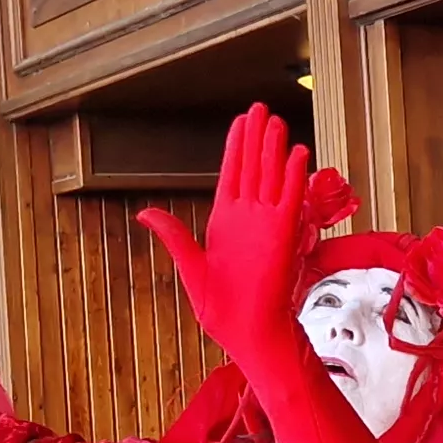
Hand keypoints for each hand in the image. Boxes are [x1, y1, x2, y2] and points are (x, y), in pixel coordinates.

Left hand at [136, 104, 325, 366]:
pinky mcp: (285, 235)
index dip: (236, 146)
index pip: (231, 174)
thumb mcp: (190, 269)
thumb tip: (145, 213)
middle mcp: (248, 218)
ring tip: (275, 121)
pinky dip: (294, 175)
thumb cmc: (222, 311)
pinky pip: (291, 198)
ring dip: (273, 148)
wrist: (248, 334)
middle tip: (260, 108)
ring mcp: (268, 224)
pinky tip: (297, 153)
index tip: (240, 123)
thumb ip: (172, 236)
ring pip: (272, 176)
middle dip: (256, 137)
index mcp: (224, 223)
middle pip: (253, 167)